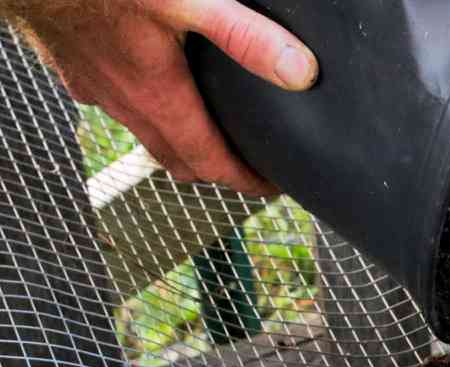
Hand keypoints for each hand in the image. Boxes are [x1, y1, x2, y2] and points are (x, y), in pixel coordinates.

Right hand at [15, 0, 317, 195]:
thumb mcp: (188, 2)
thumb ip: (244, 36)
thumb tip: (299, 72)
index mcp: (158, 97)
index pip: (211, 163)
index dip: (246, 182)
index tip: (270, 189)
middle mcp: (126, 101)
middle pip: (178, 158)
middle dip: (215, 170)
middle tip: (245, 169)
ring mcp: (97, 87)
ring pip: (144, 133)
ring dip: (177, 142)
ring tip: (206, 136)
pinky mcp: (76, 68)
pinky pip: (114, 103)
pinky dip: (140, 109)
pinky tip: (148, 89)